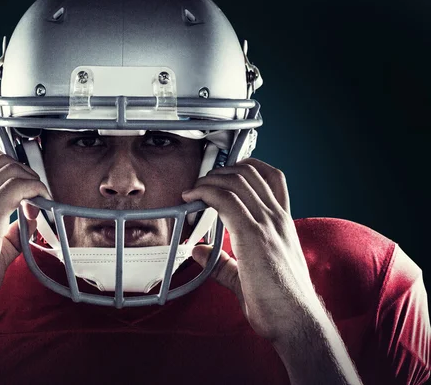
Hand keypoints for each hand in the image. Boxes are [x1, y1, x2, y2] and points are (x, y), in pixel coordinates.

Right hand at [0, 149, 50, 317]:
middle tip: (36, 195)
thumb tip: (30, 223)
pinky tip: (39, 207)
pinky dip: (35, 190)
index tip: (22, 181)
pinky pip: (18, 187)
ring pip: (10, 170)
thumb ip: (9, 233)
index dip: (4, 163)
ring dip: (32, 181)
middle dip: (24, 172)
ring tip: (39, 203)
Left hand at [182, 158, 321, 341]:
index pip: (272, 178)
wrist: (296, 323)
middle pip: (250, 172)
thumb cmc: (280, 305)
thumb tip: (198, 251)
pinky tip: (192, 198)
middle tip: (200, 183)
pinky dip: (206, 192)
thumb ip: (223, 263)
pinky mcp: (253, 236)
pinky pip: (226, 200)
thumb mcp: (249, 276)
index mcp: (283, 224)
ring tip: (193, 190)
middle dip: (220, 171)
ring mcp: (268, 225)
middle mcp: (278, 219)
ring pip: (237, 181)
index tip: (222, 173)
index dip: (246, 166)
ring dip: (210, 179)